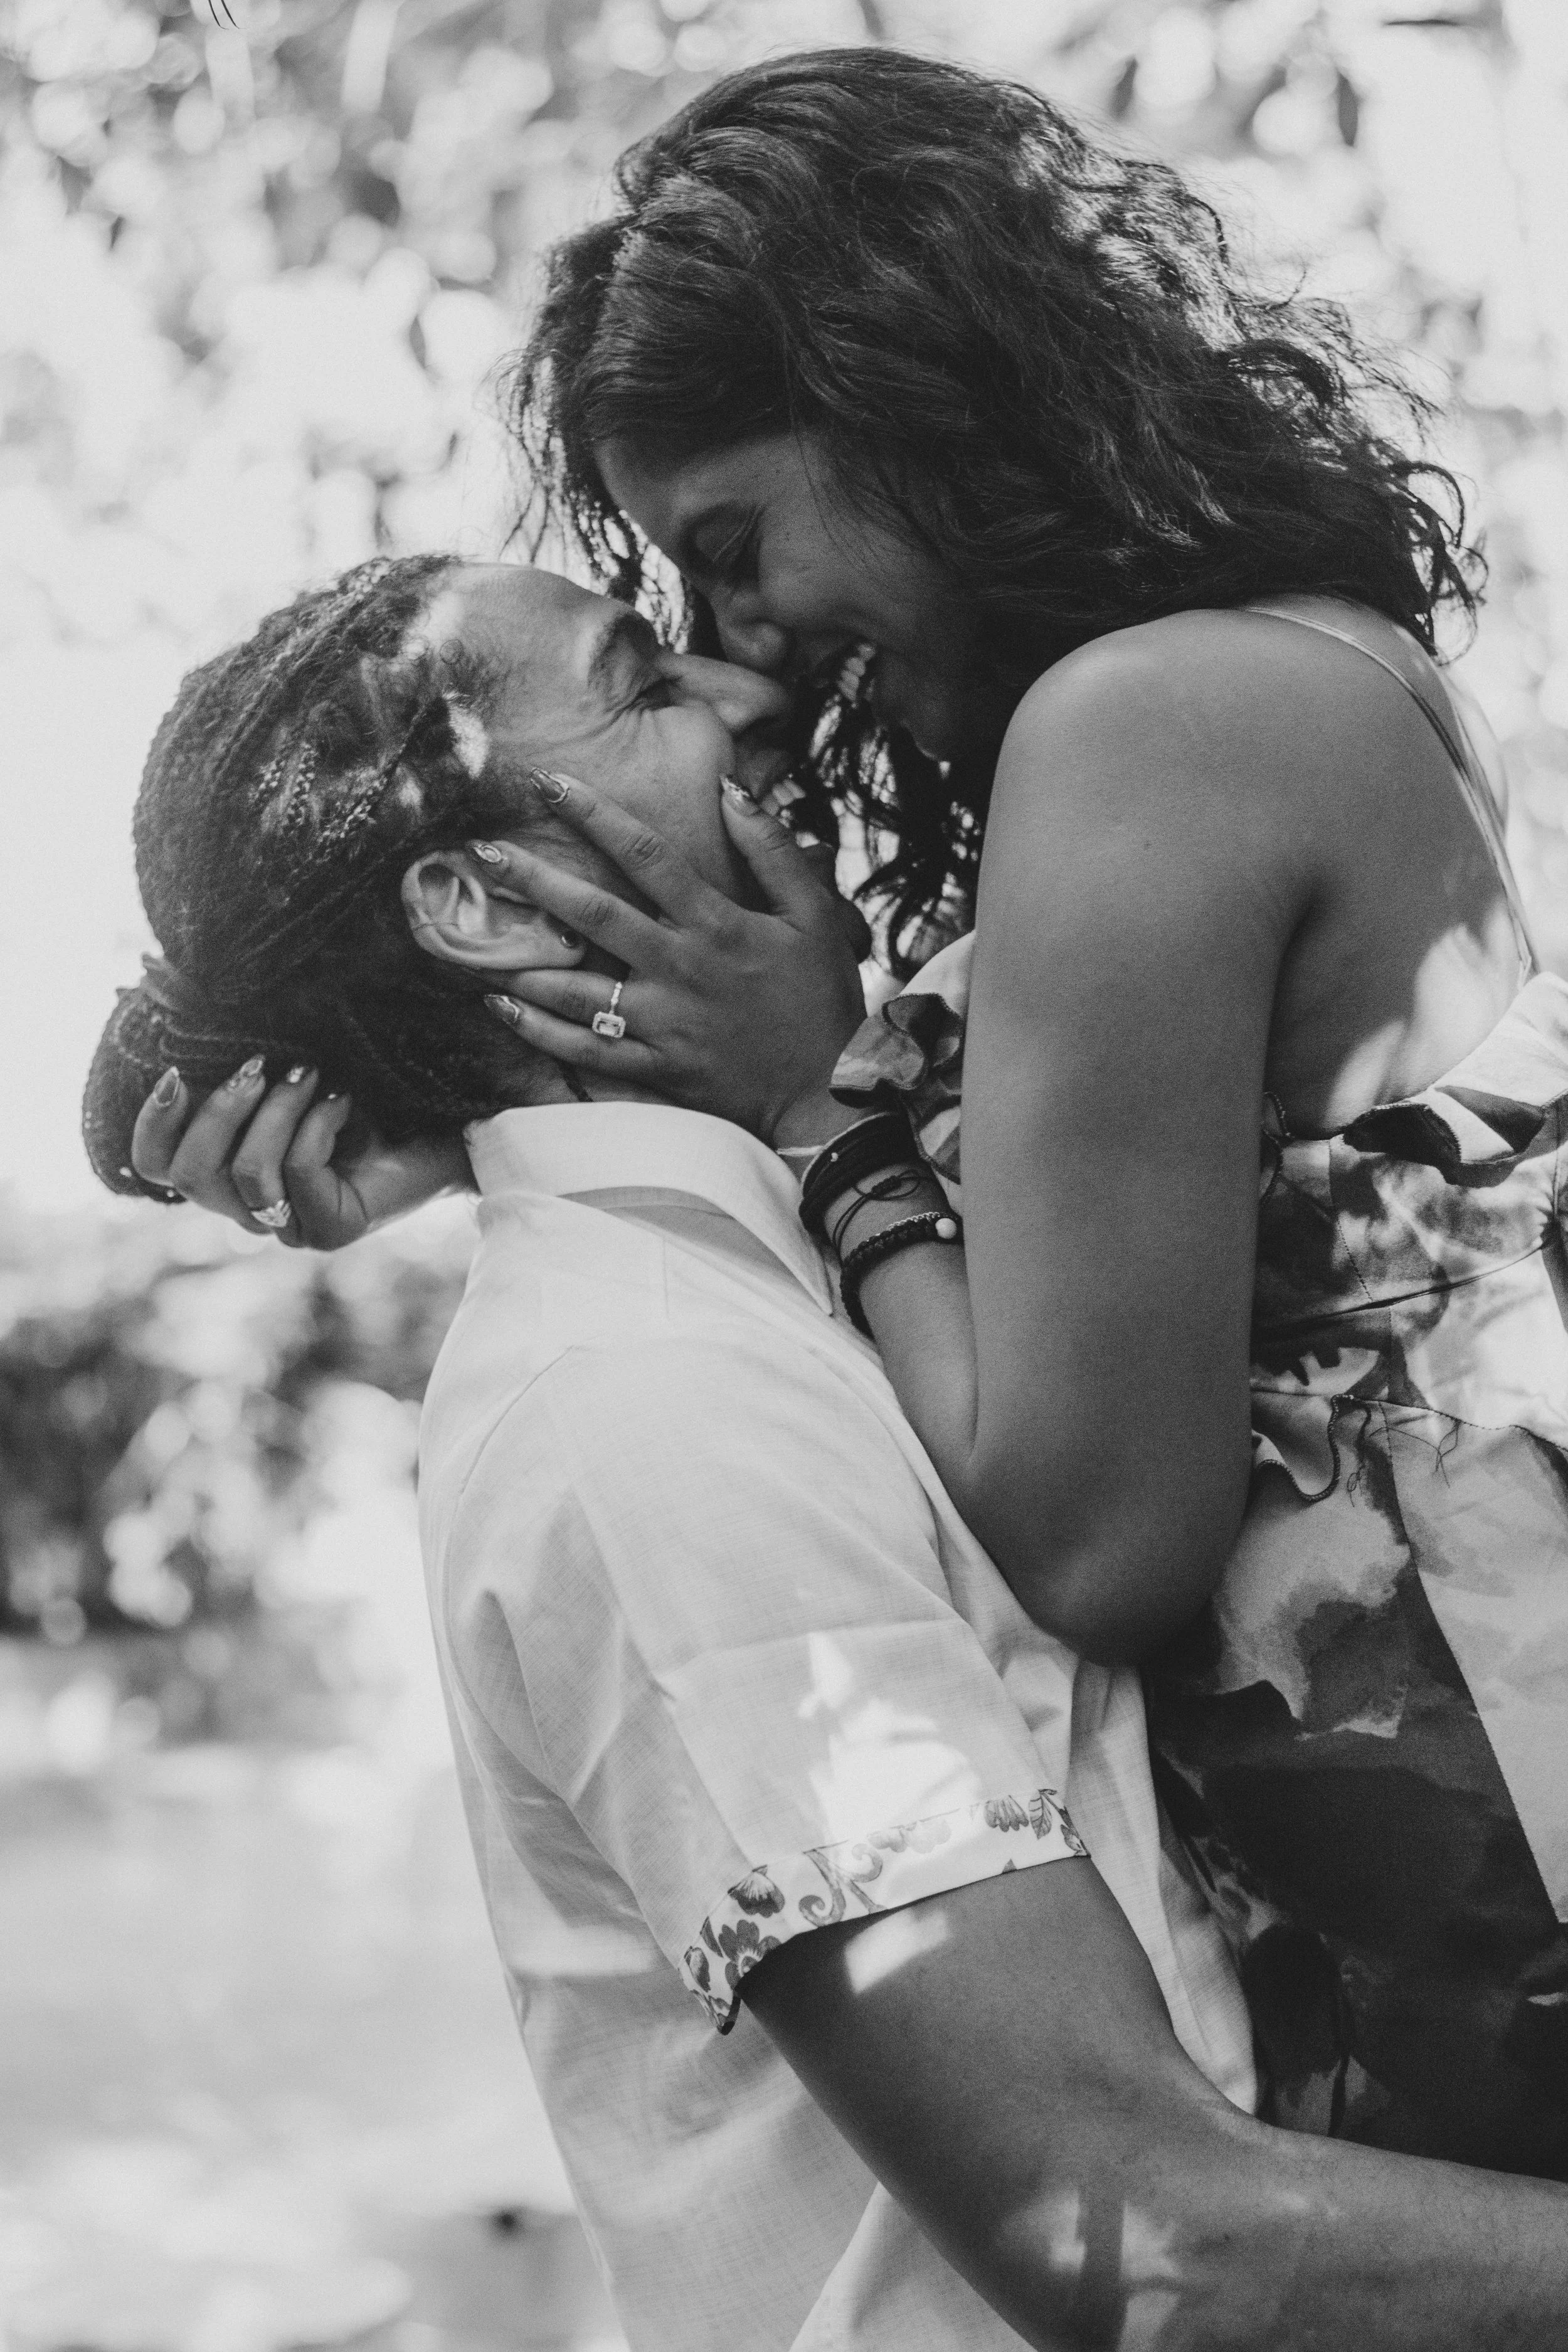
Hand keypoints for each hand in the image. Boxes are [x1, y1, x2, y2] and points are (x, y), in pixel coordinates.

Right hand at [131, 1061, 469, 1247]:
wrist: (446, 1126)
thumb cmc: (367, 1094)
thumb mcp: (292, 1078)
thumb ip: (243, 1076)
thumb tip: (189, 1048)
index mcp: (229, 1172)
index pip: (158, 1167)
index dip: (153, 1124)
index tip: (176, 1073)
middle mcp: (252, 1207)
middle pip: (189, 1176)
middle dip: (217, 1111)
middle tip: (261, 1064)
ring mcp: (291, 1226)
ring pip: (245, 1174)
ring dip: (275, 1112)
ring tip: (312, 1073)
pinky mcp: (332, 1229)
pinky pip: (297, 1173)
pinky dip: (317, 1123)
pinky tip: (345, 1100)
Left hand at [479, 776, 869, 1139]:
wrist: (828, 1095)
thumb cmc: (822, 1002)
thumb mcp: (815, 917)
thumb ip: (773, 851)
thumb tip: (731, 791)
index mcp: (716, 924)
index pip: (646, 855)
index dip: (596, 815)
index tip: (551, 784)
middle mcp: (679, 969)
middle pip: (593, 914)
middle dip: (534, 880)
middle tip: (481, 853)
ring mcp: (661, 1023)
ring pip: (575, 990)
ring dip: (520, 962)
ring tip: (467, 940)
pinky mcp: (654, 1068)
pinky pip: (585, 1050)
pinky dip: (539, 1032)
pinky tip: (500, 1007)